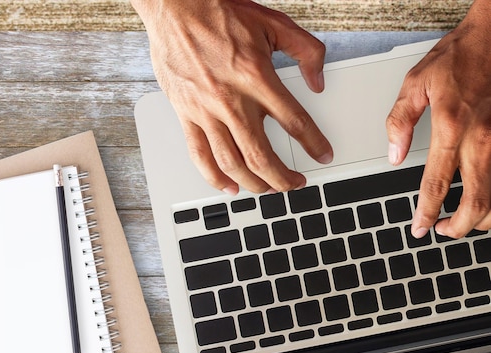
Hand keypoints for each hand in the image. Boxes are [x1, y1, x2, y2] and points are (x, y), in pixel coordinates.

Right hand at [131, 0, 332, 193]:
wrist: (176, 8)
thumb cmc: (219, 13)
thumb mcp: (274, 23)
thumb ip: (306, 51)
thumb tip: (317, 81)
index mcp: (257, 77)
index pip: (294, 122)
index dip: (313, 143)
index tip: (322, 155)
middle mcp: (231, 100)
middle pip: (262, 156)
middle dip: (283, 178)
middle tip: (295, 183)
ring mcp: (206, 111)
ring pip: (232, 163)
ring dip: (255, 183)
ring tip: (268, 188)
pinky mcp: (186, 115)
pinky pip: (199, 155)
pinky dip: (215, 177)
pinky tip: (229, 186)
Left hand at [386, 0, 490, 238]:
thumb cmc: (458, 56)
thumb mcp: (416, 83)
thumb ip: (400, 122)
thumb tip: (394, 156)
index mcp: (452, 126)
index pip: (437, 183)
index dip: (427, 212)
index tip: (419, 227)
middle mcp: (483, 138)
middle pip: (477, 200)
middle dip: (459, 226)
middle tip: (442, 232)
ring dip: (482, 217)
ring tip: (462, 221)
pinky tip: (483, 198)